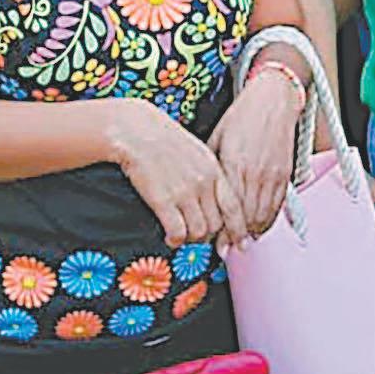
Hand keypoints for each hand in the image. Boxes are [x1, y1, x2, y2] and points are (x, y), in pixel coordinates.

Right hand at [114, 101, 250, 248]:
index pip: (234, 207)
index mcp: (213, 169)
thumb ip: (207, 173)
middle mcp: (203, 182)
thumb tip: (212, 196)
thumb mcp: (195, 151)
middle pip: (217, 224)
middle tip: (199, 238)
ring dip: (191, 240)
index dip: (238, 229)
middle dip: (209, 236)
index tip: (238, 242)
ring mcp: (184, 192)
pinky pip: (178, 232)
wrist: (136, 131)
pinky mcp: (163, 200)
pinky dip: (175, 240)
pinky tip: (170, 237)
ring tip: (182, 237)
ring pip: (199, 232)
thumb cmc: (161, 138)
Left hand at [210, 70, 302, 236]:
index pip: (226, 207)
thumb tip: (198, 190)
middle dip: (234, 237)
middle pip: (244, 217)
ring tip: (240, 243)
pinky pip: (277, 205)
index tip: (213, 242)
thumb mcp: (217, 138)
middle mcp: (253, 172)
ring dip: (251, 232)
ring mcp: (271, 174)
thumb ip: (210, 166)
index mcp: (233, 163)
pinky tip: (259, 228)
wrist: (272, 99)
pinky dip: (268, 221)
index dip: (220, 229)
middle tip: (225, 249)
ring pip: (262, 215)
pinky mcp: (284, 173)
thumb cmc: (242, 116)